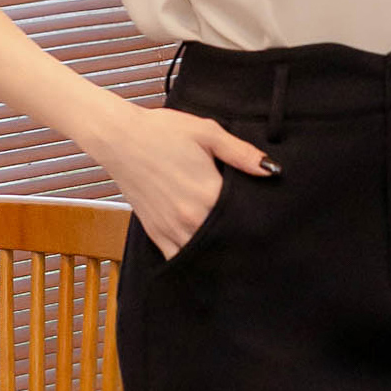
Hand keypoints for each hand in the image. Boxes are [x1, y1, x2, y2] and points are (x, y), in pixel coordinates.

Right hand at [97, 102, 276, 255]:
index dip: (257, 220)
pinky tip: (203, 251)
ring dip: (217, 252)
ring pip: (203, 255)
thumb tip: (271, 170)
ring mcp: (172, 229)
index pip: (244, 218)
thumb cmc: (162, 131)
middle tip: (254, 238)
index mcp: (209, 193)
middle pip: (226, 241)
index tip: (266, 221)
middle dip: (240, 240)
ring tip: (229, 244)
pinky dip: (192, 259)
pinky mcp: (156, 233)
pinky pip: (178, 258)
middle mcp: (191, 217)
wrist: (119, 138)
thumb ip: (241, 153)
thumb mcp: (207, 132)